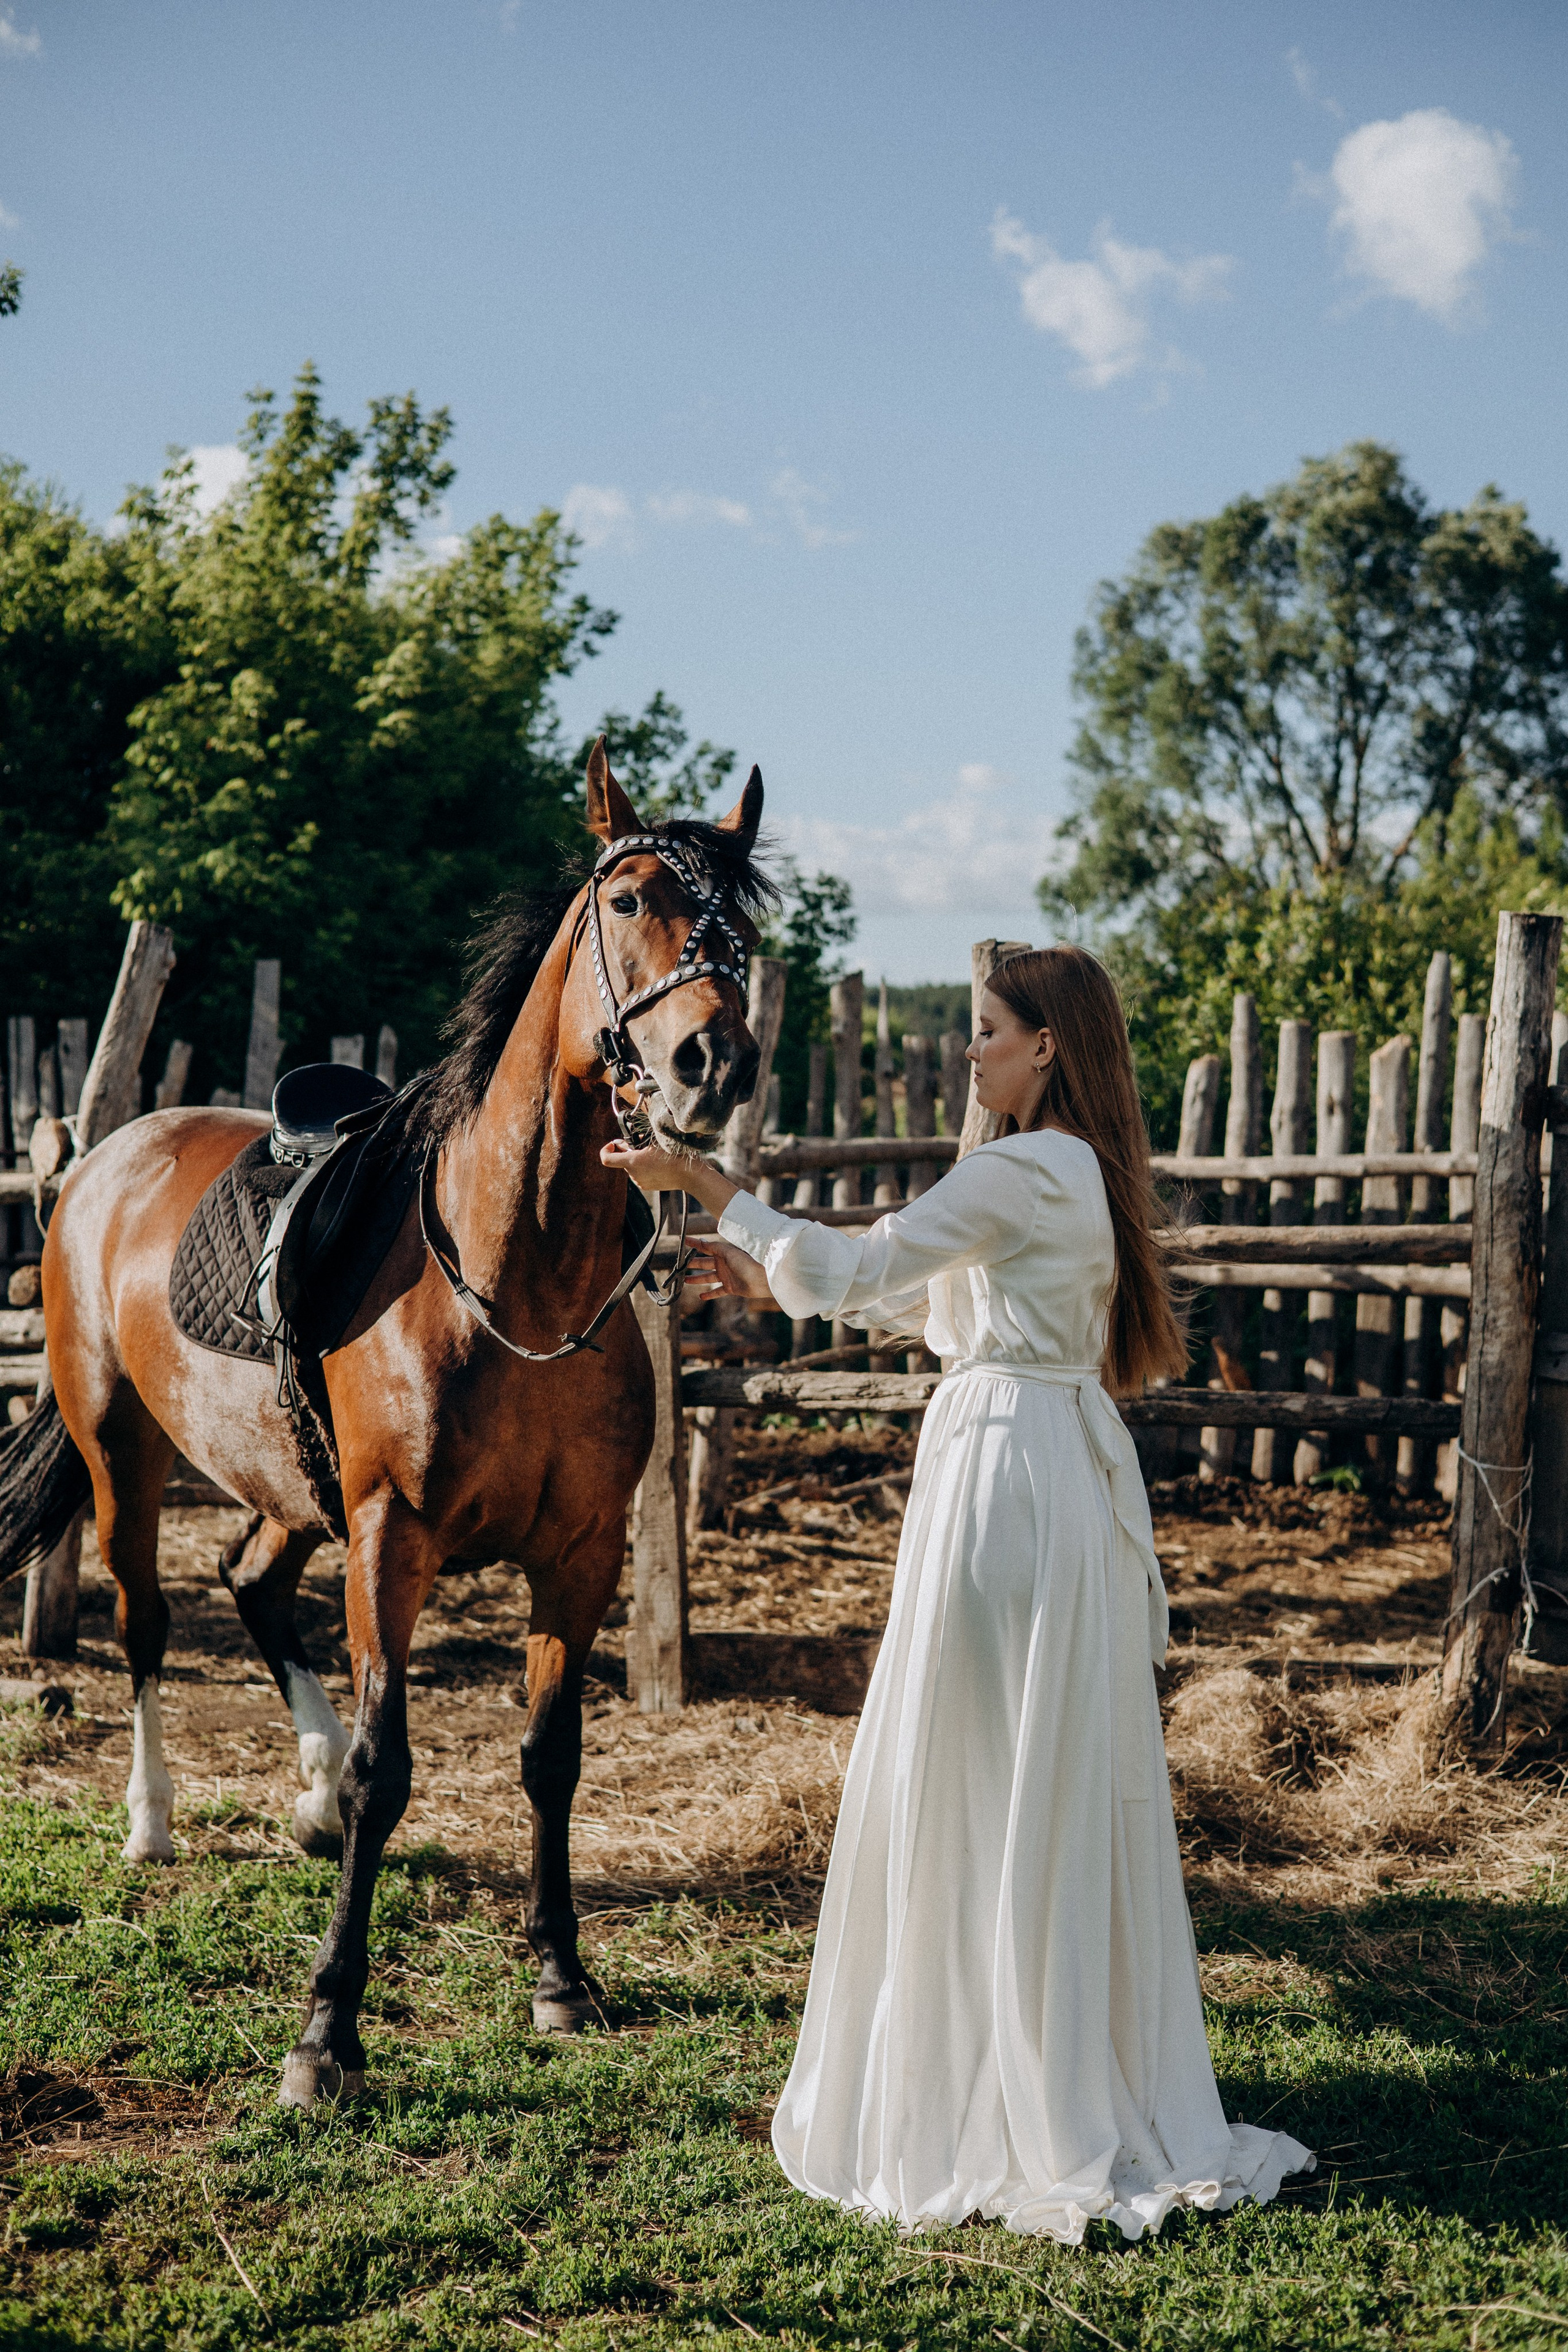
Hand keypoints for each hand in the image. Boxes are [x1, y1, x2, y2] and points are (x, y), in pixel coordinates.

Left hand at [600, 1134, 740, 1220]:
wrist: (689, 1175)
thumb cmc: (673, 1155)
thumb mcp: (654, 1141)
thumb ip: (635, 1142)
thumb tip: (625, 1143)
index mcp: (632, 1161)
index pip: (606, 1158)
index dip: (606, 1149)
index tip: (615, 1143)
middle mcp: (633, 1174)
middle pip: (622, 1160)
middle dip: (629, 1150)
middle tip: (643, 1143)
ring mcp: (639, 1182)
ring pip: (632, 1166)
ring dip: (638, 1159)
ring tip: (654, 1153)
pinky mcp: (647, 1186)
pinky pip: (640, 1174)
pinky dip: (645, 1167)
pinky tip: (658, 1163)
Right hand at [683, 1241, 775, 1304]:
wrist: (764, 1278)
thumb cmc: (749, 1262)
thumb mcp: (729, 1252)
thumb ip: (714, 1247)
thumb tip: (701, 1241)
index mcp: (723, 1252)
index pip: (705, 1247)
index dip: (694, 1244)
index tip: (683, 1241)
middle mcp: (724, 1263)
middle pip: (704, 1263)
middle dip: (693, 1263)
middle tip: (680, 1265)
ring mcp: (727, 1276)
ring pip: (708, 1277)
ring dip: (697, 1279)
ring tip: (685, 1280)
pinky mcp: (731, 1288)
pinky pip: (717, 1291)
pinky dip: (710, 1294)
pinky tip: (701, 1296)